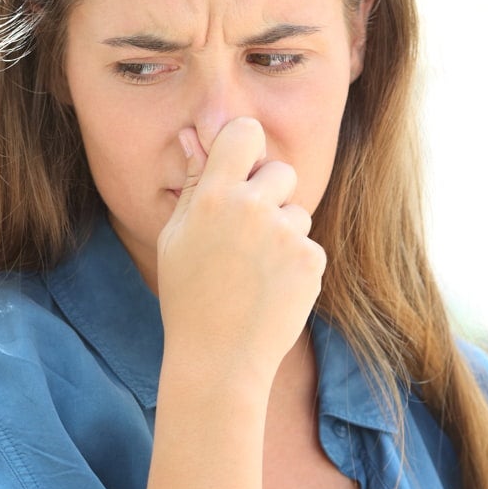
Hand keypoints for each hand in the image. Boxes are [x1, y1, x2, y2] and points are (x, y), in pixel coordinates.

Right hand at [156, 117, 323, 394]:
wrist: (218, 355)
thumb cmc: (188, 295)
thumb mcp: (176, 236)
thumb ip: (194, 185)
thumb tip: (194, 136)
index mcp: (212, 197)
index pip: (244, 132)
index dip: (245, 143)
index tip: (241, 163)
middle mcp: (250, 207)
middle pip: (280, 170)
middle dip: (269, 194)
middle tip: (245, 234)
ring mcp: (285, 233)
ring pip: (296, 212)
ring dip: (282, 232)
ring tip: (253, 270)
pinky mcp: (311, 259)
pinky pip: (308, 244)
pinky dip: (294, 263)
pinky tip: (270, 288)